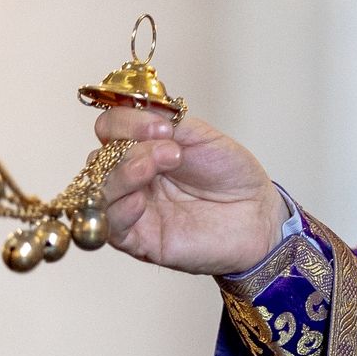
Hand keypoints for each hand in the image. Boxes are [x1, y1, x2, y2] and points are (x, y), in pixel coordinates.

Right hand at [92, 107, 289, 275]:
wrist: (257, 212)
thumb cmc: (231, 175)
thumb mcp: (202, 137)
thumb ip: (168, 123)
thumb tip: (138, 116)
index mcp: (142, 147)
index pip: (110, 129)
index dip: (126, 122)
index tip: (161, 126)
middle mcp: (132, 177)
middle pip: (99, 160)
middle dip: (130, 150)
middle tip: (169, 151)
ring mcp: (133, 207)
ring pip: (100, 191)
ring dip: (123, 175)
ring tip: (154, 168)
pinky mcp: (140, 240)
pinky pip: (112, 226)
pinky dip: (120, 209)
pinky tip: (140, 200)